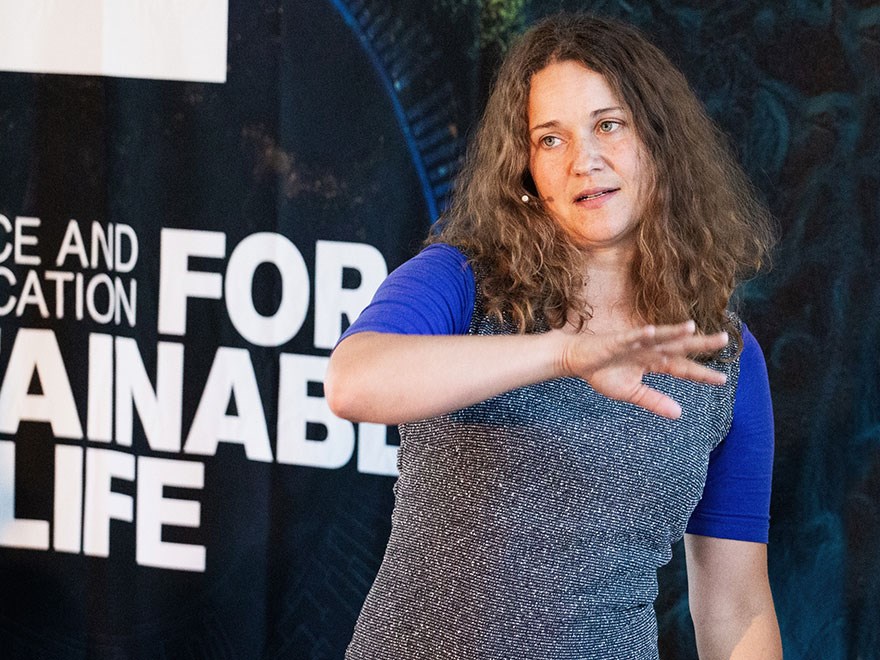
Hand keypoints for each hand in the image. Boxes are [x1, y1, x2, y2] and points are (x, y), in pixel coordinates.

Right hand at [557, 320, 729, 418]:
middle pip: (679, 346)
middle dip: (700, 343)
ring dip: (674, 332)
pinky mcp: (616, 341)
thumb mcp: (631, 392)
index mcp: (654, 362)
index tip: (722, 379)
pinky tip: (651, 331)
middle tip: (725, 338)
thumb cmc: (603, 373)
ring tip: (692, 328)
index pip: (682, 368)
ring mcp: (634, 344)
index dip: (701, 373)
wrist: (577, 359)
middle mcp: (649, 350)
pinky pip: (629, 337)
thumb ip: (654, 401)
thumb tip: (679, 414)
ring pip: (658, 337)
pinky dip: (639, 334)